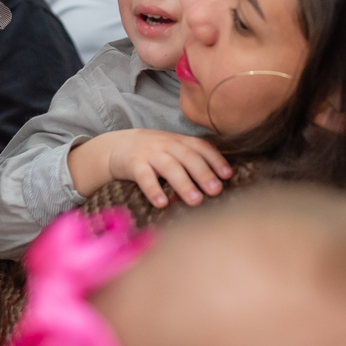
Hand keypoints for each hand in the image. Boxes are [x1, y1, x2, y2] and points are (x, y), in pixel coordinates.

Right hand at [70, 129, 230, 207]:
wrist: (118, 145)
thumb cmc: (154, 153)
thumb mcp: (173, 151)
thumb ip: (191, 165)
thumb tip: (216, 188)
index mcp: (180, 141)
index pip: (201, 147)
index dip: (215, 160)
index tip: (228, 175)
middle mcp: (167, 145)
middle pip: (188, 157)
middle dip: (203, 173)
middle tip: (216, 191)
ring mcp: (150, 153)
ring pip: (169, 167)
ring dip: (184, 184)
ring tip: (195, 201)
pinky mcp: (133, 163)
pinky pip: (144, 176)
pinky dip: (153, 189)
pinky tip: (161, 203)